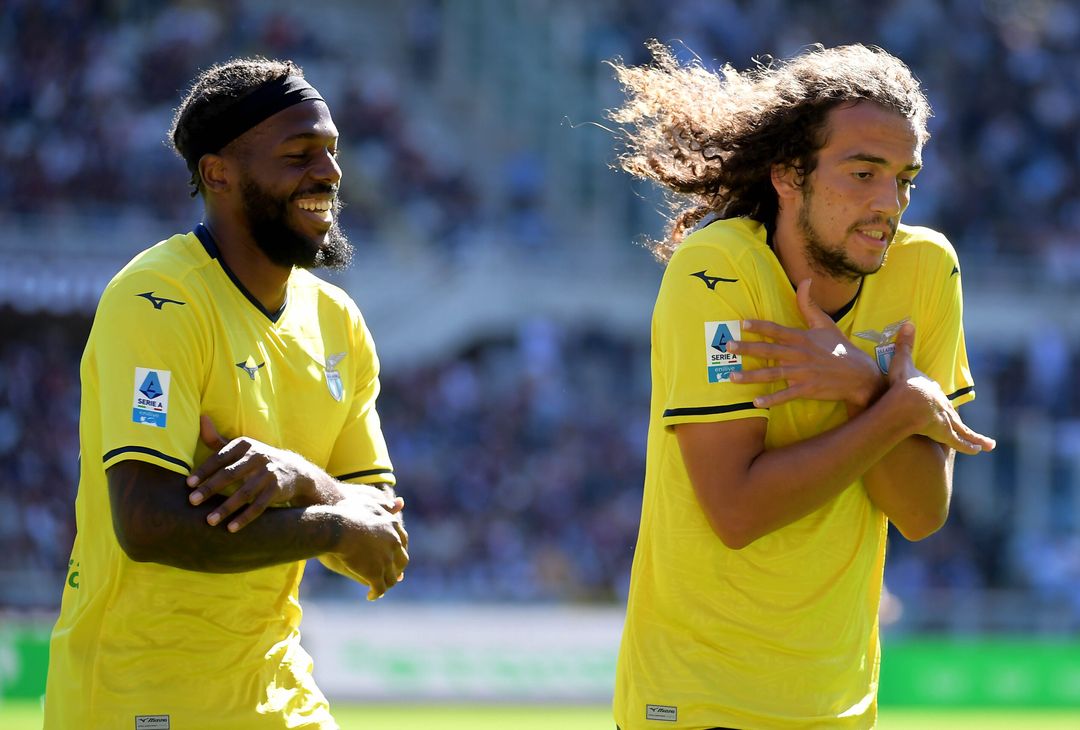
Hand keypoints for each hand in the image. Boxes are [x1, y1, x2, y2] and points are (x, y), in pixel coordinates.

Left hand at [187, 415, 322, 531]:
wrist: (294, 470)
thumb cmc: (257, 459)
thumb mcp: (240, 447)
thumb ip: (217, 439)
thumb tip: (201, 418)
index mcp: (245, 445)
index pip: (220, 457)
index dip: (204, 471)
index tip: (188, 484)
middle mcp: (258, 456)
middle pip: (230, 474)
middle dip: (210, 488)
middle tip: (192, 501)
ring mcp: (269, 473)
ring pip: (244, 493)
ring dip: (226, 507)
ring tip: (209, 520)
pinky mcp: (277, 489)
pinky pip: (259, 506)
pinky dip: (245, 518)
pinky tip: (231, 528)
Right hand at [319, 490, 409, 600]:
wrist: (335, 526)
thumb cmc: (345, 512)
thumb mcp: (369, 502)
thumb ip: (385, 505)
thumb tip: (402, 502)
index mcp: (393, 527)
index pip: (402, 542)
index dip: (397, 551)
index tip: (392, 556)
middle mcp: (394, 543)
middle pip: (401, 561)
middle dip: (396, 569)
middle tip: (391, 575)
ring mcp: (386, 559)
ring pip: (391, 577)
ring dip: (387, 583)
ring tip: (379, 588)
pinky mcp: (374, 573)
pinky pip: (379, 588)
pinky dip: (376, 593)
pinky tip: (370, 596)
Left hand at [729, 279, 884, 408]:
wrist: (859, 374)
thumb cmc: (838, 348)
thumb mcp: (825, 324)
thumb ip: (809, 304)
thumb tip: (805, 280)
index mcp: (802, 338)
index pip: (777, 330)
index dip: (759, 326)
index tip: (742, 324)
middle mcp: (800, 354)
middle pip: (770, 350)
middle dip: (748, 348)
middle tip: (729, 347)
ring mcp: (803, 373)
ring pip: (773, 373)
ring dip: (752, 376)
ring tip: (732, 377)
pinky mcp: (807, 389)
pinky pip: (786, 395)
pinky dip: (771, 399)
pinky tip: (756, 402)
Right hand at [886, 322, 995, 454]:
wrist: (906, 403)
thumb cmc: (903, 384)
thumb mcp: (901, 362)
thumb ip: (905, 345)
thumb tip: (908, 322)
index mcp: (934, 392)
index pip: (938, 397)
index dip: (937, 402)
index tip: (939, 404)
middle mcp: (943, 406)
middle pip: (953, 414)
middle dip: (960, 422)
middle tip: (969, 426)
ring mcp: (945, 420)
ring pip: (962, 430)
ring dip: (975, 438)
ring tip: (987, 445)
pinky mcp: (944, 433)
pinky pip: (959, 441)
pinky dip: (969, 445)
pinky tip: (979, 450)